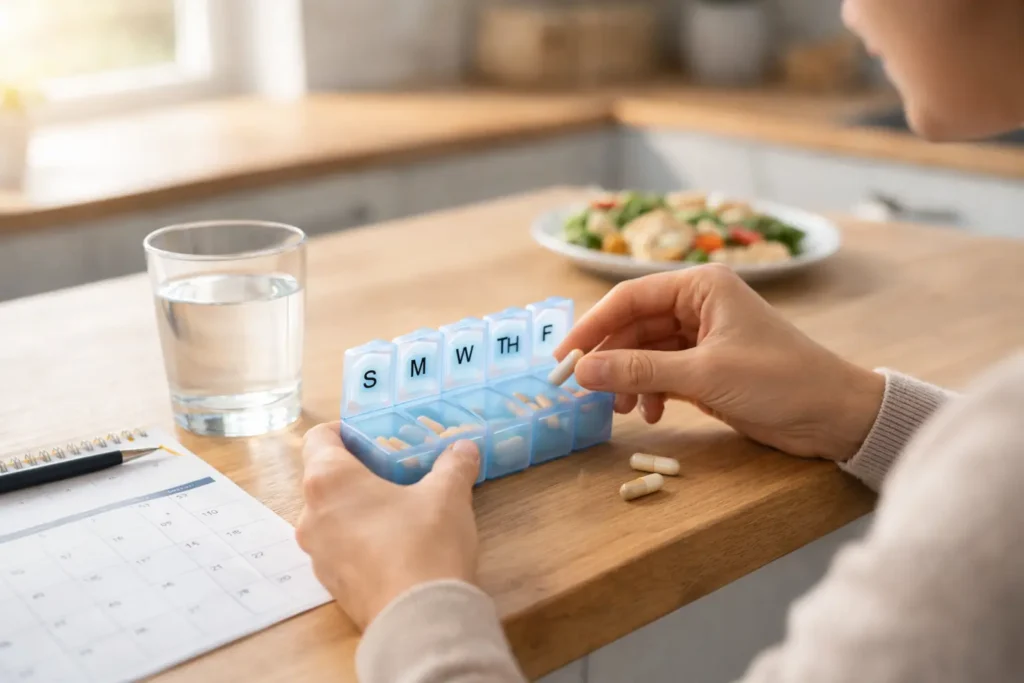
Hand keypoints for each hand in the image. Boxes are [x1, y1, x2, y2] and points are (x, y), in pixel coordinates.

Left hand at [297, 423, 481, 628]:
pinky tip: (396, 545)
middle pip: (324, 479)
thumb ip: (454, 465)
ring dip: (358, 508)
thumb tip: (464, 447)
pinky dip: (360, 540)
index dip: (345, 431)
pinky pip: (340, 549)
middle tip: (395, 471)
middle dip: (358, 472)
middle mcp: (311, 514)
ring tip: (398, 509)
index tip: (374, 436)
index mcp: (328, 481)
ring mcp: (317, 554)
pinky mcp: (330, 584)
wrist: (418, 618)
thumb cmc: (424, 542)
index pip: (319, 438)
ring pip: (331, 516)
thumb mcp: (447, 494)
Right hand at [555, 264, 884, 461]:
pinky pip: (662, 373)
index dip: (591, 327)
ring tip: (625, 410)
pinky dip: (651, 392)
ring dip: (630, 380)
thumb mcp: (704, 374)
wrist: (835, 416)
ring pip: (645, 353)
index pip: (629, 298)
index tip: (563, 358)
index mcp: (700, 287)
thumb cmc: (779, 381)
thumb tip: (582, 371)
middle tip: (585, 391)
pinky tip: (653, 414)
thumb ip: (640, 370)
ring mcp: (702, 337)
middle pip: (633, 326)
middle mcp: (698, 305)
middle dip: (610, 360)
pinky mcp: (707, 367)